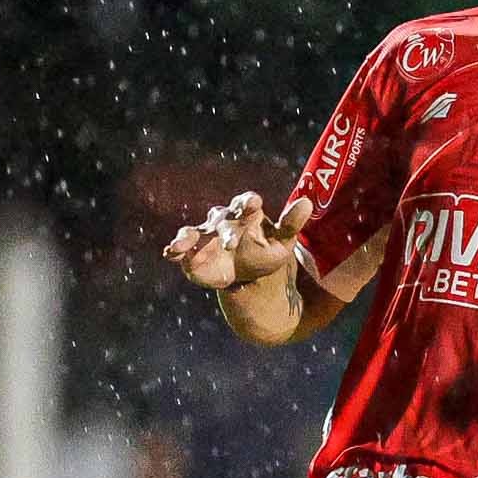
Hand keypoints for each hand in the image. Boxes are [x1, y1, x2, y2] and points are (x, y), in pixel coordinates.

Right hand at [164, 191, 308, 291]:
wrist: (249, 275)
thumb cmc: (267, 252)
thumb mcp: (283, 241)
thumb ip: (291, 223)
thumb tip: (308, 202)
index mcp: (246, 214)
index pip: (246, 203)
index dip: (247, 203)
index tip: (252, 203)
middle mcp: (223, 221)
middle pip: (221, 220)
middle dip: (225, 231)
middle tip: (231, 244)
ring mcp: (205, 236)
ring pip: (193, 232)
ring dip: (186, 238)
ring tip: (180, 245)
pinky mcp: (192, 253)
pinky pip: (181, 250)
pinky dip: (174, 250)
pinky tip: (170, 253)